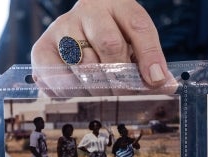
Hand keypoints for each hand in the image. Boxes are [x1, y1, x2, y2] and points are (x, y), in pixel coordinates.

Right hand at [30, 0, 174, 95]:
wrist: (81, 26)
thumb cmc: (113, 35)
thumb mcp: (135, 40)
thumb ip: (151, 59)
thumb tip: (165, 84)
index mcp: (117, 3)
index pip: (138, 26)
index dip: (149, 56)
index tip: (155, 81)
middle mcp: (87, 10)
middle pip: (110, 45)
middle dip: (123, 78)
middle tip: (126, 95)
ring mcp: (62, 27)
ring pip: (84, 65)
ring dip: (98, 89)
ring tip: (104, 95)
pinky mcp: (42, 47)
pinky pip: (54, 76)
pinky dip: (68, 92)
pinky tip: (78, 93)